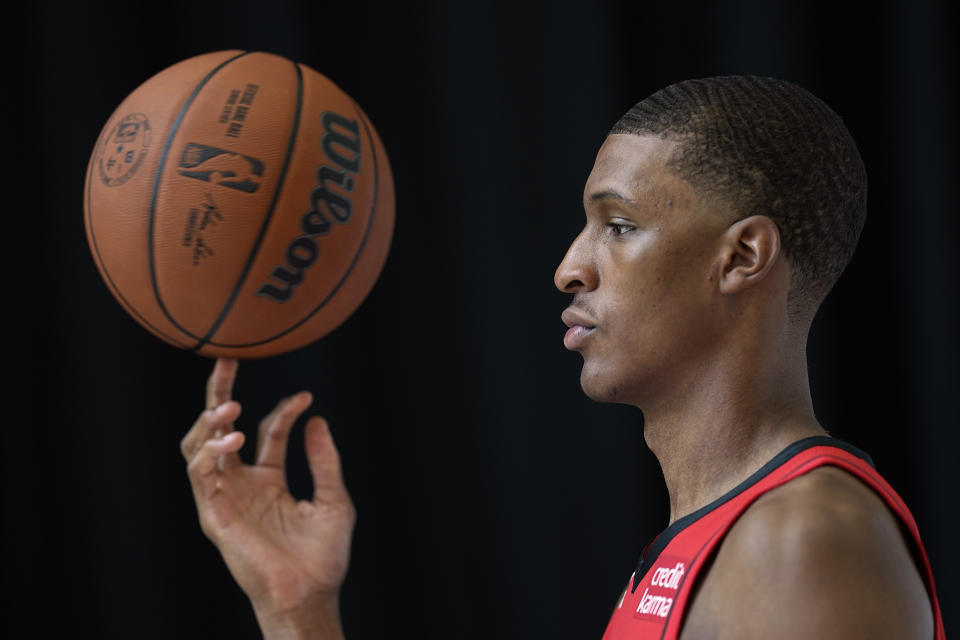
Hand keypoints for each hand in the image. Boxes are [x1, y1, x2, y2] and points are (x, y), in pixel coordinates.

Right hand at [181, 359, 354, 638]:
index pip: (267, 431)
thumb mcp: (333, 499)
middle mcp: (242, 483)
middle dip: (219, 392)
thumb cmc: (323, 555)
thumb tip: (318, 420)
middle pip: (220, 428)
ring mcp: (224, 497)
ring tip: (228, 406)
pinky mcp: (213, 514)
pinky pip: (198, 476)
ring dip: (209, 422)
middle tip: (226, 358)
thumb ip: (324, 461)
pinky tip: (230, 441)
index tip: (306, 397)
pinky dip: (209, 453)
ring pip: (198, 446)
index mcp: (268, 479)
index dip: (283, 410)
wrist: (310, 593)